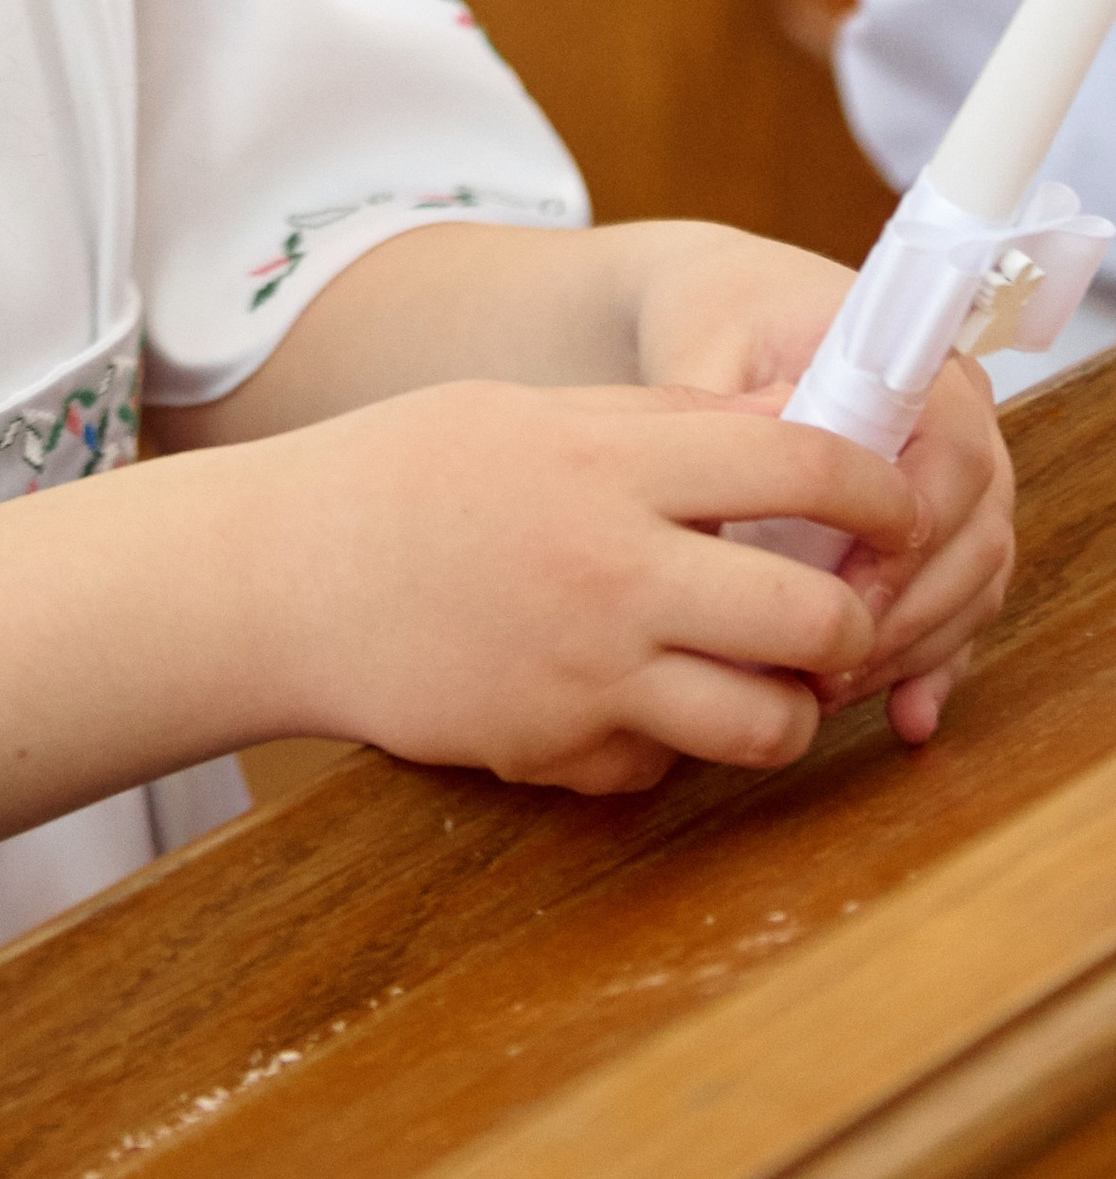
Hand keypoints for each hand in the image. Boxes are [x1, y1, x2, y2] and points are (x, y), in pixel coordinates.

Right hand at [270, 376, 925, 792]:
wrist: (284, 574)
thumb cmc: (406, 475)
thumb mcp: (534, 414)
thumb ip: (663, 427)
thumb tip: (791, 430)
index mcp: (609, 462)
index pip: (800, 464)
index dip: (876, 486)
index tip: (894, 504)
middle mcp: (614, 570)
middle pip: (816, 617)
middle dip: (852, 621)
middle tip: (836, 611)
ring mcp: (588, 672)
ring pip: (767, 723)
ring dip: (785, 704)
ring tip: (757, 673)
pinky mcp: (556, 751)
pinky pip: (664, 764)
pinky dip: (665, 740)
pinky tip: (622, 695)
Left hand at [632, 224, 1016, 743]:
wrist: (729, 305)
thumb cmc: (721, 316)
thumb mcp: (711, 348)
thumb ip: (727, 415)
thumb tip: (737, 495)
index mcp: (920, 366)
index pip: (949, 467)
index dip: (905, 543)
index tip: (841, 596)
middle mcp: (962, 422)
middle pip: (973, 537)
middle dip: (904, 617)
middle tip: (825, 670)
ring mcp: (963, 482)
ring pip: (974, 583)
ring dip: (911, 649)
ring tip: (830, 692)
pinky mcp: (943, 530)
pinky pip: (961, 606)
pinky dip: (931, 663)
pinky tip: (900, 713)